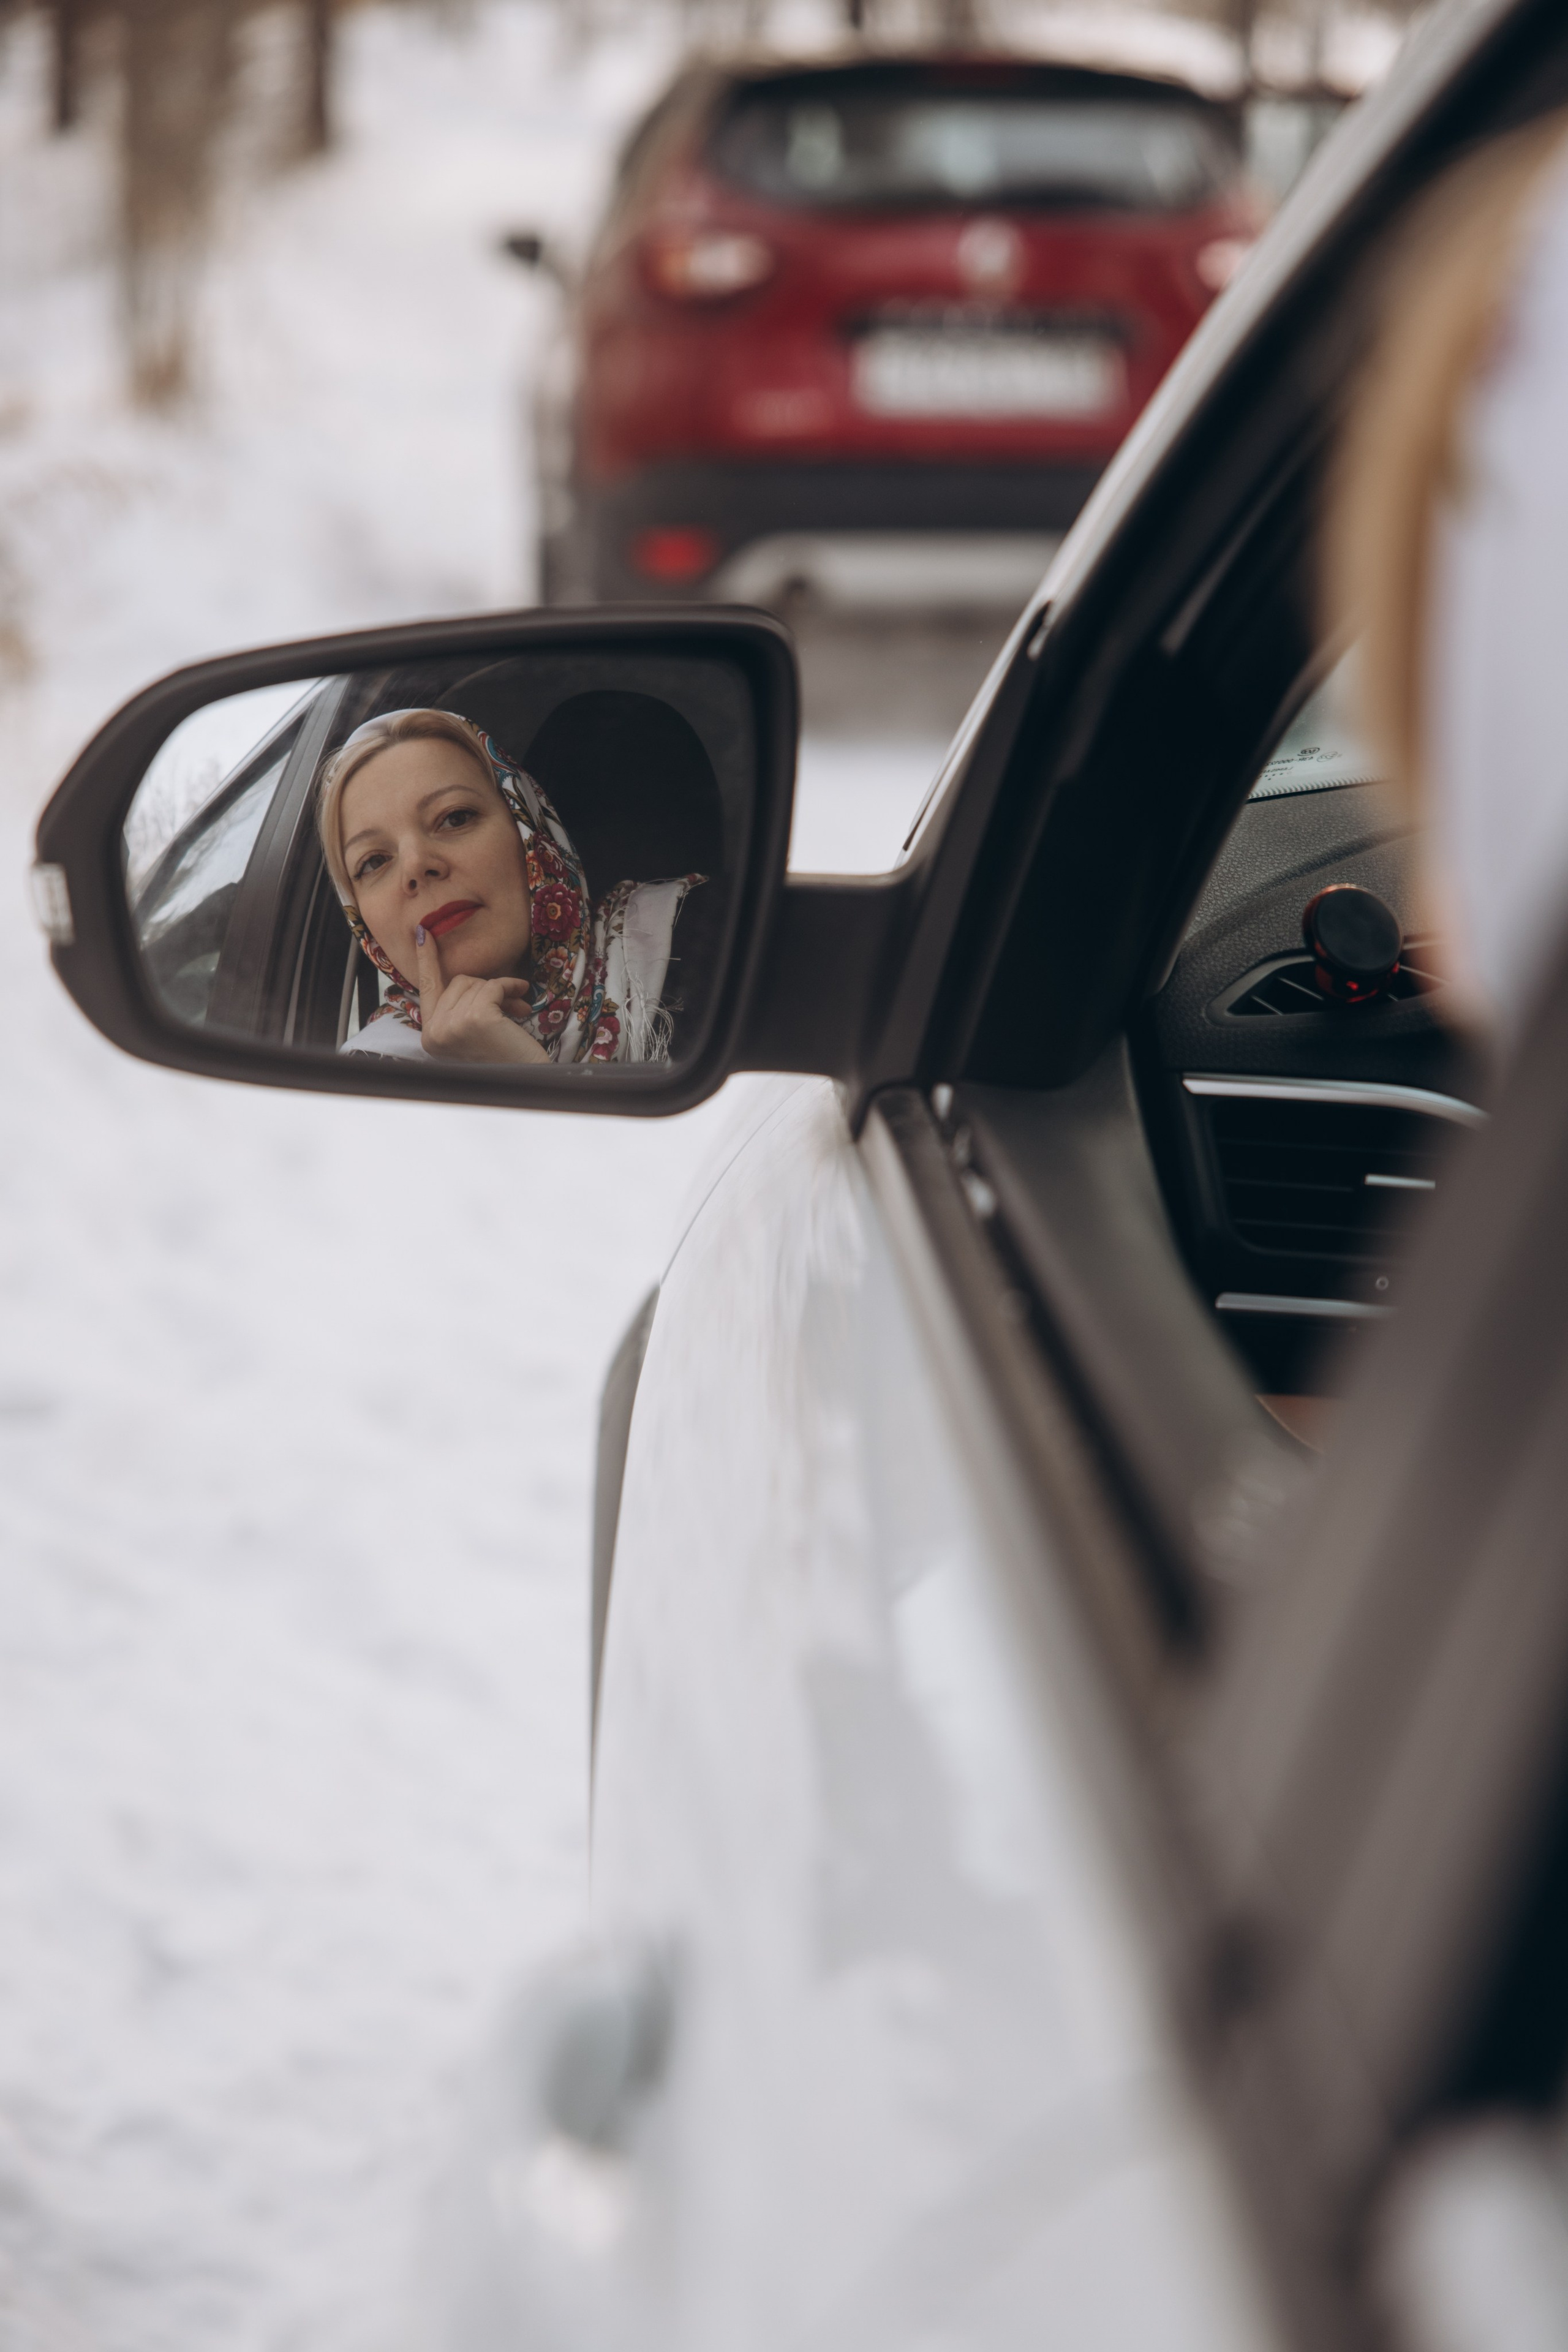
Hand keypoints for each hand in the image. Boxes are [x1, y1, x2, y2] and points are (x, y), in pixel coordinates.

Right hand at [415, 923, 549, 1064]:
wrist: (527, 1080)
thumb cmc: (504, 1059)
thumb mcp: (473, 1033)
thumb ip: (461, 1009)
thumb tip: (465, 979)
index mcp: (430, 1038)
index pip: (426, 989)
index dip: (427, 960)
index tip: (423, 933)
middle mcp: (435, 1033)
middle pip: (457, 982)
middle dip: (486, 989)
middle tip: (510, 1006)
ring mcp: (452, 1025)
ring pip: (476, 983)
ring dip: (501, 992)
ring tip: (517, 1011)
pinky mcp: (474, 1018)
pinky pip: (493, 986)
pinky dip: (511, 988)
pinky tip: (522, 1003)